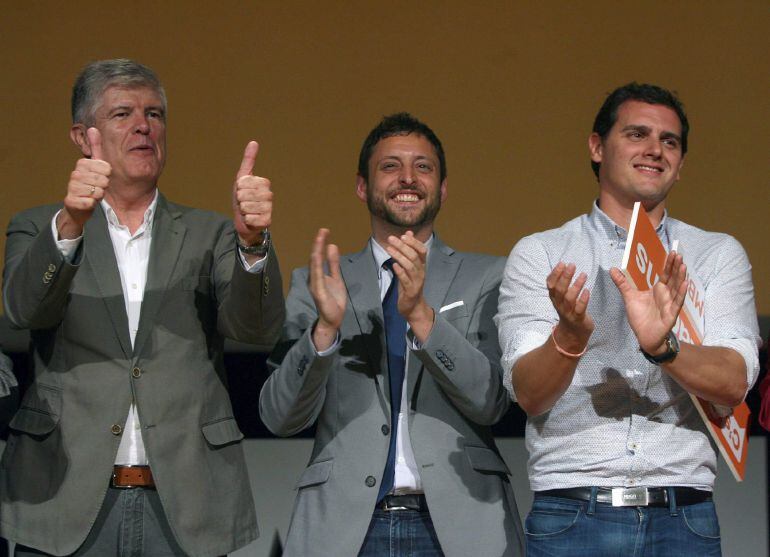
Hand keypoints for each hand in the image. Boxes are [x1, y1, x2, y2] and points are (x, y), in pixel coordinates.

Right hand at [58, 127, 110, 238]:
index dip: (107, 175)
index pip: (106, 168)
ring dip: (98, 196)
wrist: (78, 206)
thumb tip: (93, 128)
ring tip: (91, 195)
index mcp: (82, 164)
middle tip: (96, 188)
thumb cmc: (90, 184)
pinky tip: (87, 202)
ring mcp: (71, 187)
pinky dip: (92, 204)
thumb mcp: (95, 165)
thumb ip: (95, 148)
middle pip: (103, 181)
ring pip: (98, 192)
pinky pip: (90, 202)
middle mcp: (74, 174)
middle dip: (104, 187)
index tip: (100, 177)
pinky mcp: (70, 201)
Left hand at [233, 141, 271, 245]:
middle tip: (244, 202)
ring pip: (246, 206)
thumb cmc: (243, 198)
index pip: (244, 182)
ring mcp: (269, 208)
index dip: (238, 188)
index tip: (242, 191)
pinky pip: (250, 218)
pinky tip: (250, 219)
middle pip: (244, 194)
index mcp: (264, 183)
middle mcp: (269, 195)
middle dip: (239, 199)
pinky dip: (246, 220)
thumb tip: (254, 142)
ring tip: (247, 211)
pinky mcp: (267, 221)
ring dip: (242, 210)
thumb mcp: (242, 178)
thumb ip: (248, 161)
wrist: (246, 221)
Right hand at [308, 229, 346, 349]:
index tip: (325, 231)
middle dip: (318, 244)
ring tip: (320, 240)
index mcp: (318, 274)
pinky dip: (317, 267)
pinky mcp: (318, 293)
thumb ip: (333, 264)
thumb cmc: (334, 299)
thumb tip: (332, 246)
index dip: (321, 243)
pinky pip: (318, 278)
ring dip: (317, 252)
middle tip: (323, 230)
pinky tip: (318, 258)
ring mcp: (315, 285)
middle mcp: (314, 278)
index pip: (318, 256)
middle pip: (315, 258)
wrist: (334, 319)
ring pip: (315, 266)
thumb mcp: (337, 278)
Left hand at [386, 232, 433, 339]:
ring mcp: (417, 281)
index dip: (414, 242)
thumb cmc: (409, 284)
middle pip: (414, 256)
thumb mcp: (409, 266)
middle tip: (391, 239)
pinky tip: (394, 265)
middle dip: (403, 246)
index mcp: (422, 265)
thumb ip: (408, 250)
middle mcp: (421, 272)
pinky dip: (400, 271)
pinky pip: (405, 279)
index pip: (422, 250)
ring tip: (389, 249)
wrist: (413, 307)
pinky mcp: (411, 290)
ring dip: (399, 256)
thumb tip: (408, 233)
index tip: (403, 235)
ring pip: (410, 266)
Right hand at [547, 262, 593, 352]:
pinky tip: (588, 291)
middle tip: (572, 265)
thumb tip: (564, 266)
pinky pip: (580, 309)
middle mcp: (559, 304)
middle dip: (565, 276)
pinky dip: (583, 299)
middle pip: (559, 289)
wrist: (573, 333)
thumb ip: (561, 285)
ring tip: (584, 274)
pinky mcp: (578, 318)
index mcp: (555, 298)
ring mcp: (568, 312)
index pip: (550, 284)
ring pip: (569, 298)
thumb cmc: (569, 310)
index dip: (555, 274)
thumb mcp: (561, 298)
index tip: (562, 263)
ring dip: (576, 285)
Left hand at [610, 251, 687, 354]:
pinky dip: (681, 293)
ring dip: (680, 277)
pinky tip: (684, 284)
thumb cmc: (640, 317)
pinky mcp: (671, 314)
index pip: (665, 274)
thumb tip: (613, 269)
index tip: (672, 252)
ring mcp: (670, 304)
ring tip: (683, 265)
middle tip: (678, 254)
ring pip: (677, 288)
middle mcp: (666, 295)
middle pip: (672, 278)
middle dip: (676, 266)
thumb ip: (622, 283)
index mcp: (658, 290)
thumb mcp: (629, 297)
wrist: (644, 336)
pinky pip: (677, 302)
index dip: (669, 264)